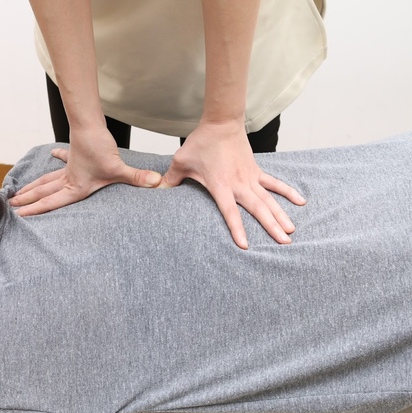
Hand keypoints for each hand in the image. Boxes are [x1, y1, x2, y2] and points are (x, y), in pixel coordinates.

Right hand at [10, 127, 161, 215]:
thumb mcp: (118, 168)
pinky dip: (56, 159)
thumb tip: (157, 184)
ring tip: (19, 191)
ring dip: (33, 186)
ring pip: (47, 179)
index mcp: (75, 187)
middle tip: (12, 206)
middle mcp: (68, 179)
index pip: (52, 202)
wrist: (90, 125)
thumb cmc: (100, 148)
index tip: (21, 215)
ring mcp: (69, 167)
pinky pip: (62, 161)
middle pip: (44, 192)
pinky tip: (51, 154)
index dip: (37, 210)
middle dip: (28, 200)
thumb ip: (136, 178)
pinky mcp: (74, 155)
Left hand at [159, 121, 305, 248]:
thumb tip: (156, 190)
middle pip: (257, 208)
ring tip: (291, 232)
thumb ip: (171, 179)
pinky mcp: (256, 170)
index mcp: (220, 185)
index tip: (246, 245)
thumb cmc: (200, 143)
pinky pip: (274, 184)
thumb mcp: (180, 161)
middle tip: (284, 243)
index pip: (230, 212)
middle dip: (270, 226)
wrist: (221, 122)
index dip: (237, 228)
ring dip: (280, 215)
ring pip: (268, 199)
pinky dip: (287, 192)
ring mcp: (250, 177)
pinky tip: (301, 202)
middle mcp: (239, 183)